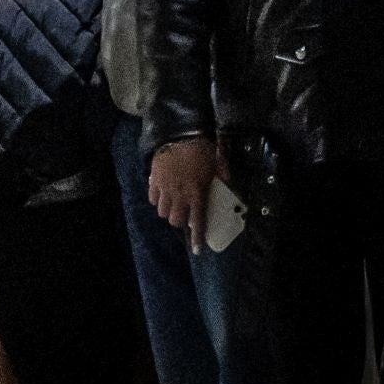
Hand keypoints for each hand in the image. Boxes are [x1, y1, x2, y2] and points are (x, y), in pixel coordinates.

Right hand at [149, 136, 225, 253]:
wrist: (179, 132)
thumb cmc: (202, 148)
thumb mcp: (219, 163)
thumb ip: (224, 177)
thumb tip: (231, 186)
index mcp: (196, 193)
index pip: (197, 222)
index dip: (196, 238)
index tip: (197, 250)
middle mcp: (179, 195)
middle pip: (174, 220)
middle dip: (180, 221)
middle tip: (184, 215)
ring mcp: (164, 187)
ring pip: (162, 211)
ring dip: (168, 211)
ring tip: (173, 204)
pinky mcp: (154, 179)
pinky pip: (152, 197)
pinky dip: (156, 199)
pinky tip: (162, 194)